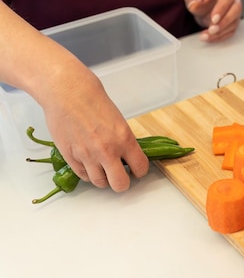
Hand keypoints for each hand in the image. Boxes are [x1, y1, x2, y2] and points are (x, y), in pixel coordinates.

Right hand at [42, 67, 149, 191]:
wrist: (68, 93)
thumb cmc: (93, 101)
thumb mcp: (119, 121)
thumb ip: (123, 141)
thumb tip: (127, 156)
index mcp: (124, 139)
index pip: (140, 167)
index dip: (140, 171)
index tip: (137, 170)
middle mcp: (107, 151)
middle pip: (120, 184)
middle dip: (123, 183)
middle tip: (121, 176)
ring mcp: (87, 155)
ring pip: (100, 183)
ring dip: (104, 179)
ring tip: (105, 171)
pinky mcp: (70, 156)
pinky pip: (83, 176)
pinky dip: (89, 174)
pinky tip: (91, 166)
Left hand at [185, 0, 241, 42]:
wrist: (206, 4)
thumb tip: (194, 5)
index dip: (221, 9)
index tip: (213, 19)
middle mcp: (234, 0)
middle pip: (235, 11)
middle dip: (224, 23)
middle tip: (212, 30)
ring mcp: (236, 13)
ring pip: (233, 24)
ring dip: (220, 32)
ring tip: (206, 36)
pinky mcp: (233, 23)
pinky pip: (230, 32)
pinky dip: (220, 37)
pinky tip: (209, 38)